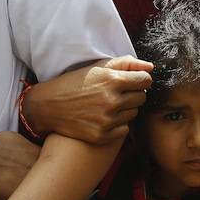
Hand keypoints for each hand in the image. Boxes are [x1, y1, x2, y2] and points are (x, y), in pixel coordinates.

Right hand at [25, 55, 152, 143]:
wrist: (48, 106)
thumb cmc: (75, 83)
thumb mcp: (97, 68)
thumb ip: (126, 64)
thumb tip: (151, 68)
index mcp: (112, 80)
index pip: (145, 80)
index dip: (140, 80)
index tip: (132, 82)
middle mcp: (112, 101)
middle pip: (141, 98)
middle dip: (133, 94)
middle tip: (117, 94)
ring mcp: (108, 120)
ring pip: (134, 114)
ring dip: (125, 109)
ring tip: (108, 105)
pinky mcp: (103, 135)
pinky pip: (125, 130)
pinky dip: (118, 125)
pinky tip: (104, 118)